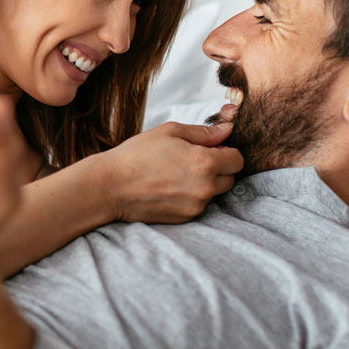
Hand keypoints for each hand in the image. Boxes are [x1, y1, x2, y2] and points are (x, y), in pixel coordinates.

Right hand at [97, 121, 242, 223]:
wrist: (110, 187)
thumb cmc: (137, 155)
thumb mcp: (170, 132)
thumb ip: (204, 132)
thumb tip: (228, 130)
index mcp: (205, 163)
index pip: (238, 159)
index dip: (227, 151)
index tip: (212, 148)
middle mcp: (205, 188)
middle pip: (230, 179)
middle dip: (219, 168)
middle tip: (193, 160)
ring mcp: (196, 206)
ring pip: (214, 193)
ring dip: (205, 183)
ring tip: (177, 174)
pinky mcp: (185, 218)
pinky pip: (199, 205)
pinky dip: (192, 196)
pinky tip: (170, 187)